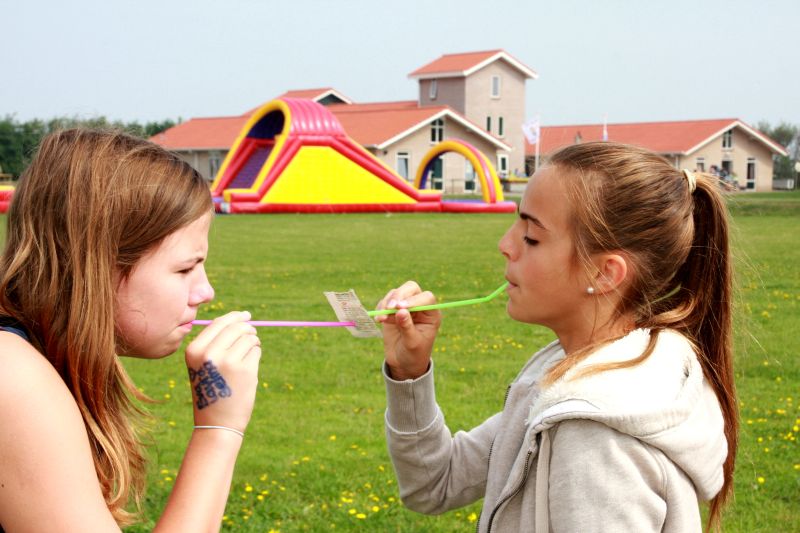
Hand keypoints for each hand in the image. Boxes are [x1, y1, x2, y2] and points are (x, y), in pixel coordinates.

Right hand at [185, 311, 261, 432]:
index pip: (218, 323)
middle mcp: (209, 354)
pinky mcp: (245, 370)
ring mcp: (228, 361)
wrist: (216, 423)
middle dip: (247, 328)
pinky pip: (256, 351)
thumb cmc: (211, 390)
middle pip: (236, 327)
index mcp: (194, 351)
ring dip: (253, 342)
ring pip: (249, 338)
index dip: (235, 317)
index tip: (246, 315)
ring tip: (248, 356)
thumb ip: (215, 342)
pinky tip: (248, 368)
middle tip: (252, 334)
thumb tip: (241, 318)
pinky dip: (255, 355)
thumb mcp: (203, 365)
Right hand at [376, 281, 440, 379]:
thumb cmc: (413, 354)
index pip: (427, 298)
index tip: (400, 307)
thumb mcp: (412, 343)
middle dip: (399, 296)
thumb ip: (407, 327)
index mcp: (431, 314)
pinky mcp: (392, 310)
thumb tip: (400, 311)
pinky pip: (385, 301)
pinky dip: (380, 308)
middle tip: (389, 308)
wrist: (403, 363)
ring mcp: (406, 307)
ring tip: (381, 320)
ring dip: (386, 304)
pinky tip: (379, 320)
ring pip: (396, 293)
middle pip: (411, 288)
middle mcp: (420, 307)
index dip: (414, 300)